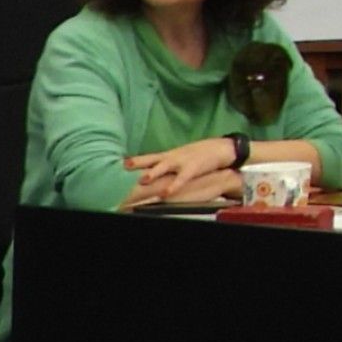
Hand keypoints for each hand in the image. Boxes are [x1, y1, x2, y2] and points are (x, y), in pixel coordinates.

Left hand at [121, 138, 237, 201]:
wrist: (222, 148)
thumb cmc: (200, 155)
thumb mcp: (181, 158)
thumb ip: (168, 165)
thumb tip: (153, 174)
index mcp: (168, 155)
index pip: (148, 157)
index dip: (134, 160)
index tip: (119, 163)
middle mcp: (172, 157)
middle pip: (151, 159)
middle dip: (138, 162)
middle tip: (123, 165)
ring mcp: (182, 161)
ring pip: (164, 166)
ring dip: (153, 172)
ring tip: (142, 179)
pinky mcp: (194, 168)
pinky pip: (181, 178)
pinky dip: (174, 186)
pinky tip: (166, 193)